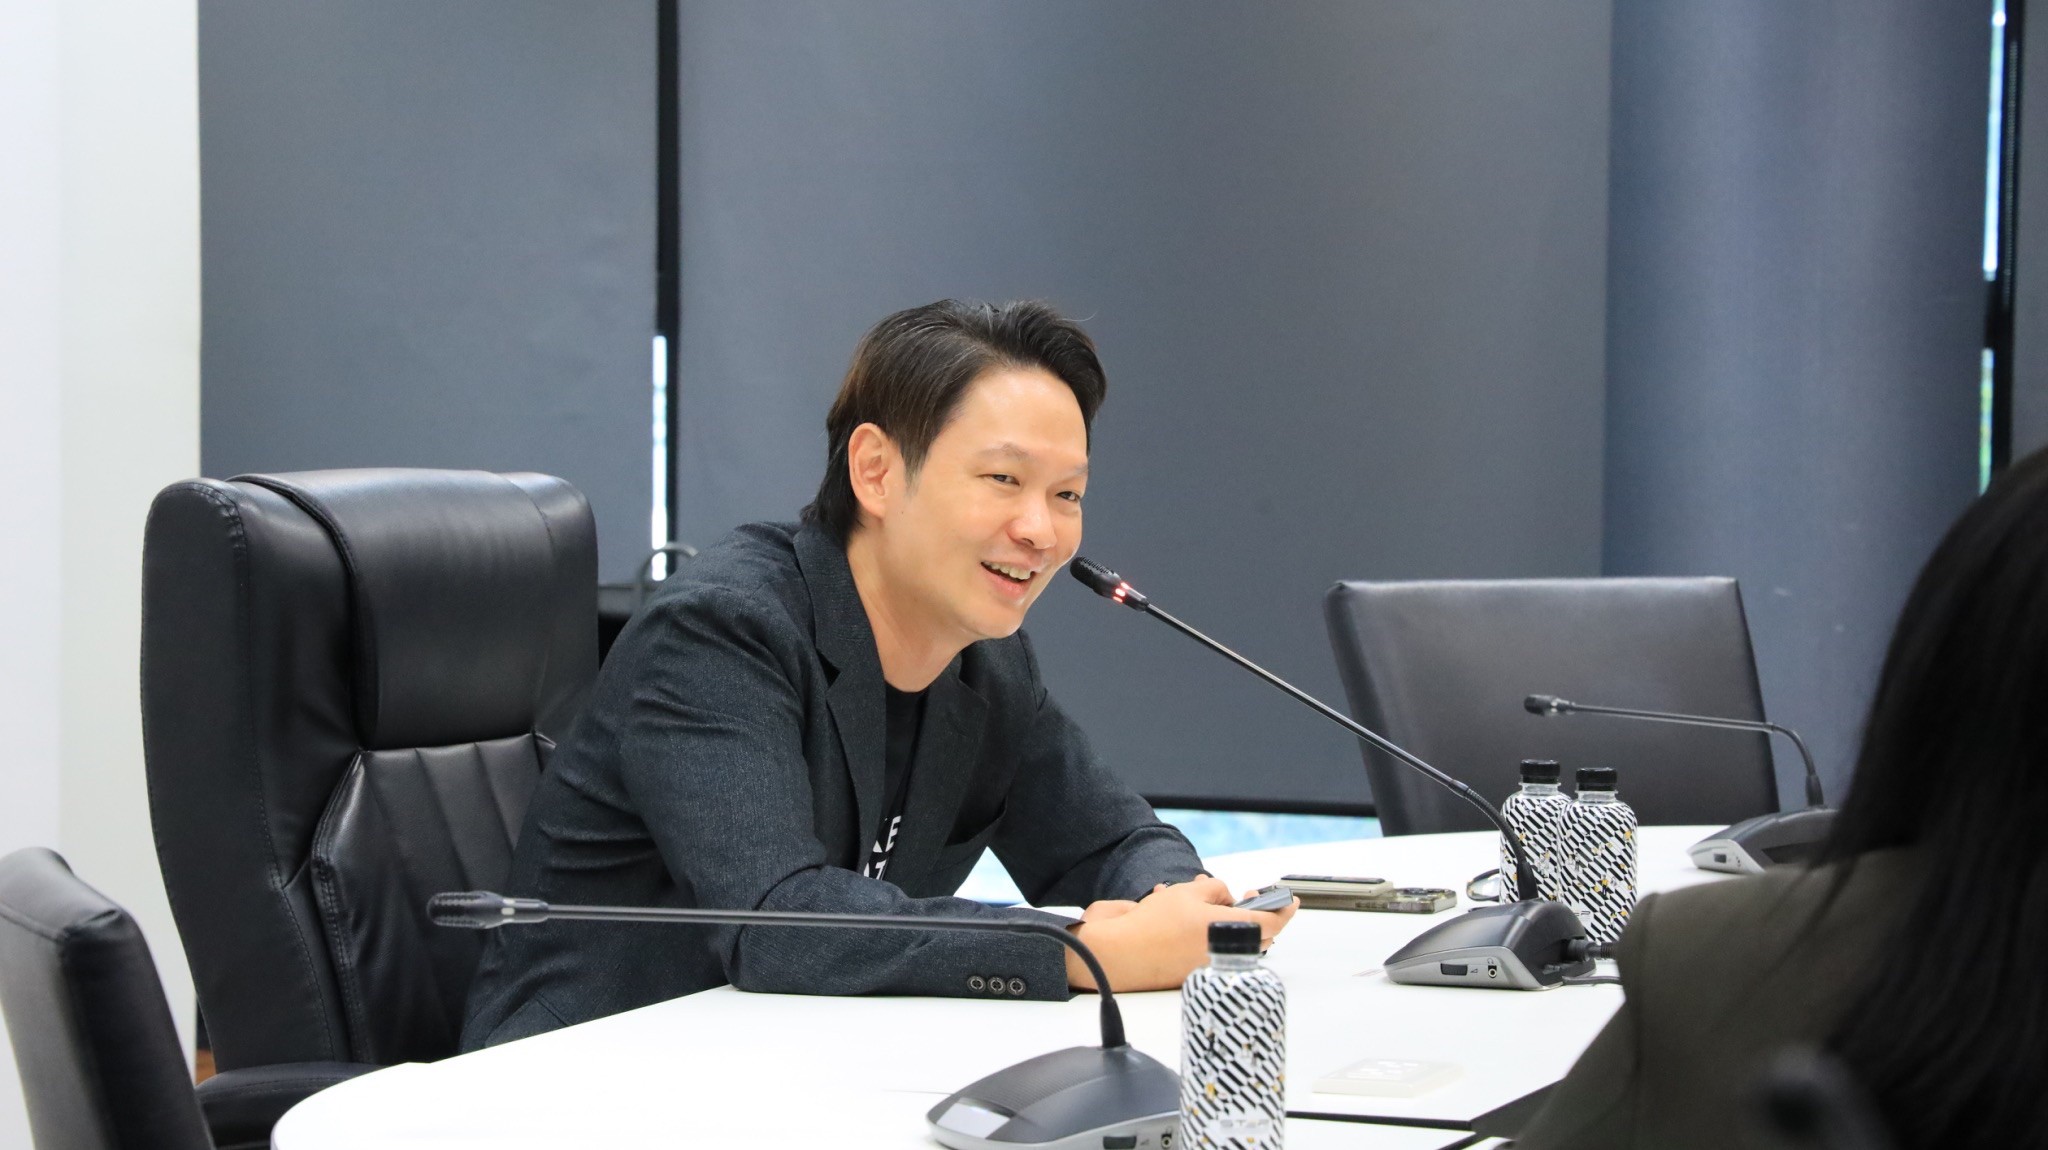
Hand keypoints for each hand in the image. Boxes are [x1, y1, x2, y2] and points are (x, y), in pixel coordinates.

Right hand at [1065, 875, 1298, 991]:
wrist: (1116, 955)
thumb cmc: (1151, 927)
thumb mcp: (1188, 893)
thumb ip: (1214, 890)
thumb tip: (1222, 897)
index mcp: (1229, 933)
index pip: (1270, 923)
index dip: (1284, 910)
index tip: (1291, 901)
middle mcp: (1220, 953)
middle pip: (1251, 933)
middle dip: (1248, 911)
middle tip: (1245, 895)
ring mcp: (1203, 963)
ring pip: (1224, 936)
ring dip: (1215, 914)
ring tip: (1193, 894)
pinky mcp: (1184, 969)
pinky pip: (1199, 943)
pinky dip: (1192, 926)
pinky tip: (1167, 903)